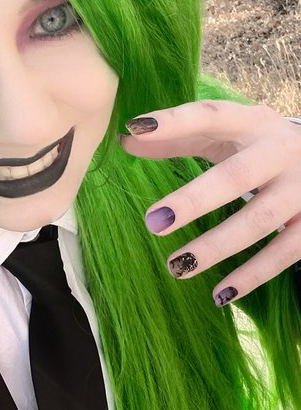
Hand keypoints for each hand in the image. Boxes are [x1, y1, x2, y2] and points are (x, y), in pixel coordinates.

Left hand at [119, 100, 300, 306]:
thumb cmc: (259, 147)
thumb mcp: (226, 134)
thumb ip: (178, 137)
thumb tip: (124, 140)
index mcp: (251, 123)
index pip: (210, 116)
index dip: (174, 122)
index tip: (136, 128)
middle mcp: (279, 151)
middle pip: (237, 176)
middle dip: (194, 200)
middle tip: (153, 222)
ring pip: (259, 220)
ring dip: (216, 246)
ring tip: (176, 267)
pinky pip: (285, 252)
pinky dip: (252, 275)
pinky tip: (221, 294)